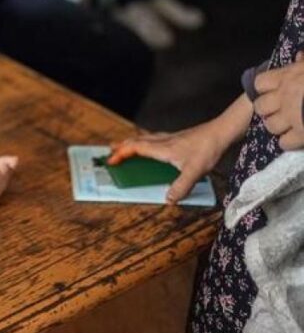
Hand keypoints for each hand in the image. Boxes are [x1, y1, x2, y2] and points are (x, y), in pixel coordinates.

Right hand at [108, 122, 226, 203]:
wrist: (222, 132)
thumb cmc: (207, 148)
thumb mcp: (194, 172)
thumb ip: (180, 187)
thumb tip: (168, 200)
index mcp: (162, 148)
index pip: (135, 148)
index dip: (121, 154)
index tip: (111, 161)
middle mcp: (163, 141)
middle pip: (136, 140)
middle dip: (122, 146)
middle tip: (111, 151)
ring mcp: (171, 138)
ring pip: (145, 138)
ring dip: (133, 142)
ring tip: (126, 146)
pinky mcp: (178, 138)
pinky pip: (155, 138)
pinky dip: (147, 141)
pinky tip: (154, 146)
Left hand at [253, 51, 303, 149]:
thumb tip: (298, 56)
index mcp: (288, 77)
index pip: (260, 83)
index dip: (264, 88)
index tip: (272, 91)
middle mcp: (284, 97)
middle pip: (261, 107)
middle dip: (268, 109)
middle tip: (280, 110)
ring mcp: (290, 117)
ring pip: (270, 125)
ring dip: (277, 126)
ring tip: (288, 125)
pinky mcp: (300, 135)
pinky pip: (284, 142)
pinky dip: (289, 142)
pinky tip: (296, 138)